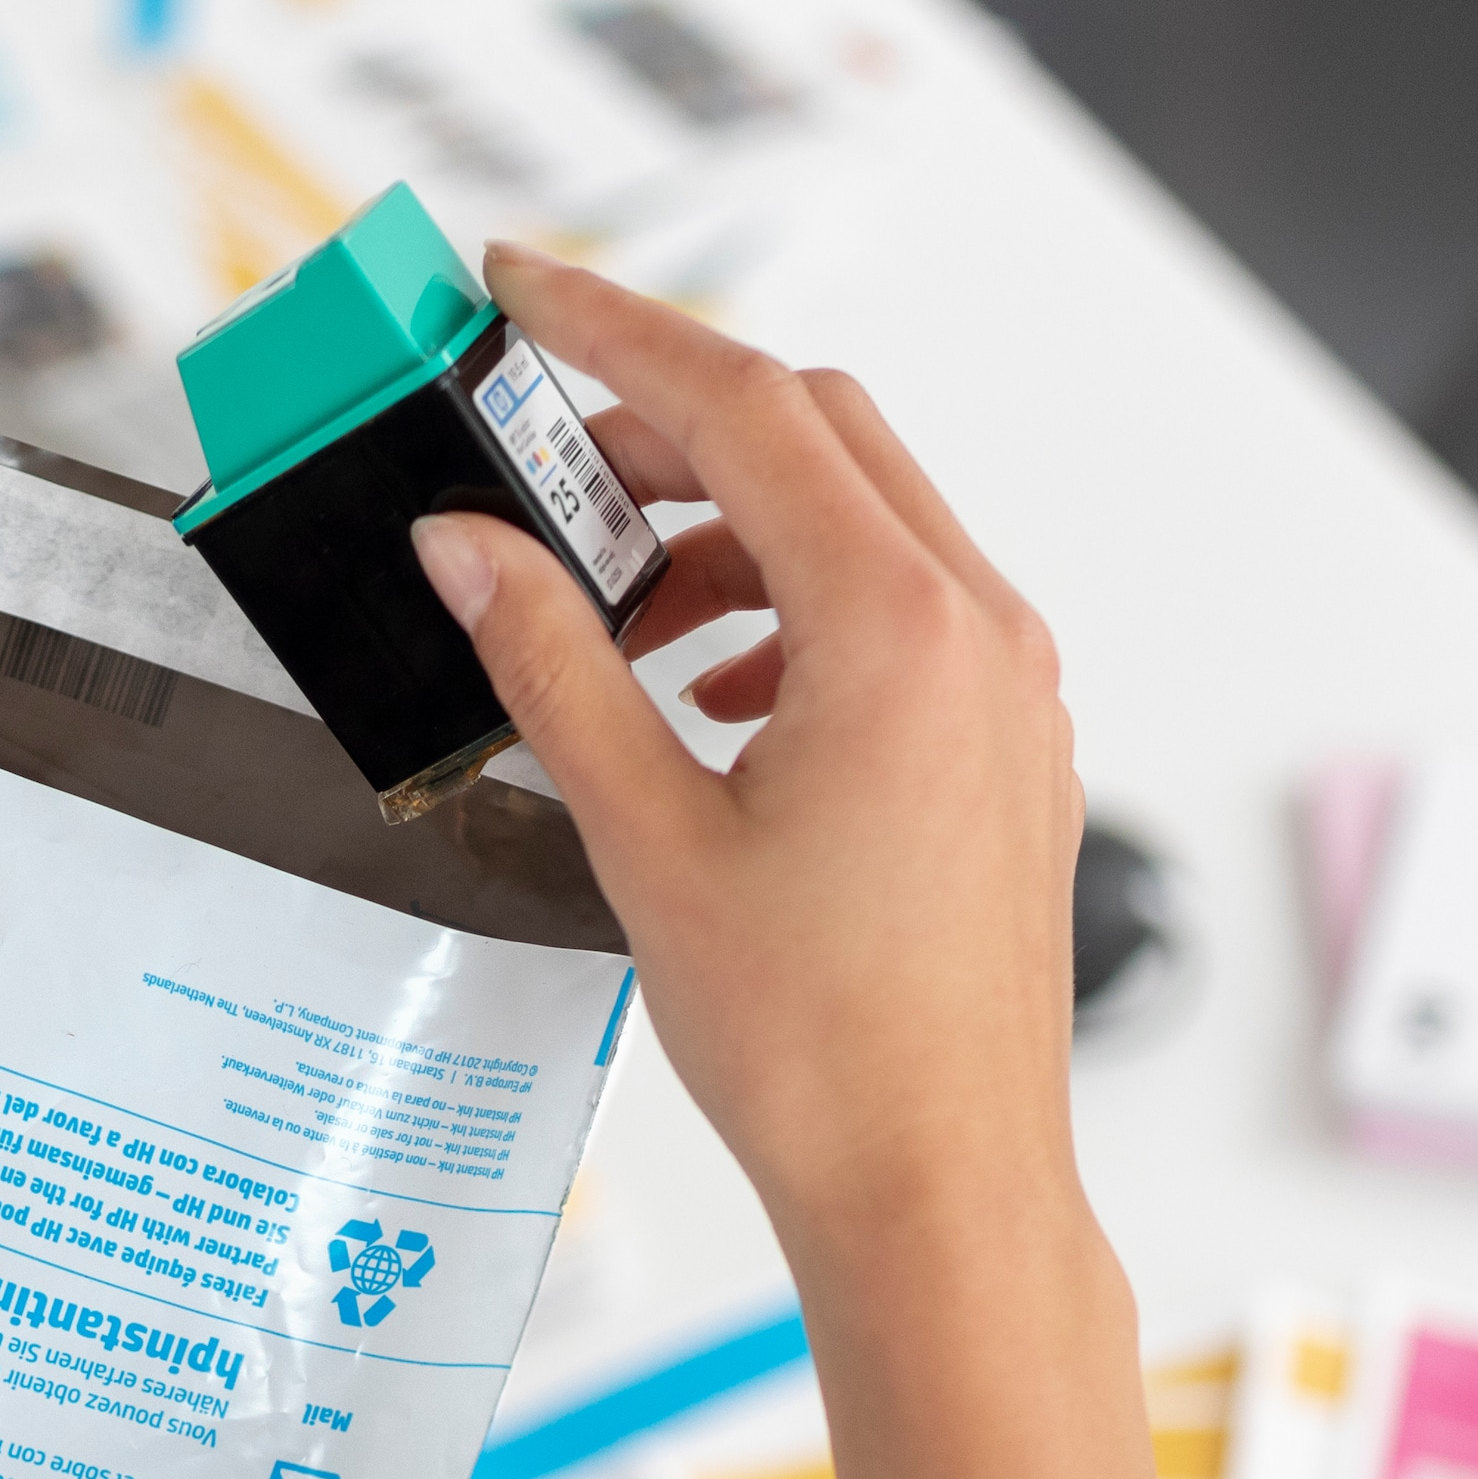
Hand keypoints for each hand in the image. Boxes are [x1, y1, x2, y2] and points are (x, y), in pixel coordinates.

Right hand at [414, 250, 1241, 1478]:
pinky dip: (785, 609)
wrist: (940, 1190)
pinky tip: (702, 695)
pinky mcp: (1005, 747)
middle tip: (537, 451)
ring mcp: (1009, 689)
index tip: (517, 288)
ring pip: (857, 522)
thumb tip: (468, 546)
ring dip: (723, 529)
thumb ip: (549, 662)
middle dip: (666, 424)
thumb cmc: (822, 1048)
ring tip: (602, 612)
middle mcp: (979, 632)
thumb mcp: (644, 834)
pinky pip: (896, 612)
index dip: (613, 329)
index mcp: (898, 627)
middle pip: (813, 435)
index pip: (744, 403)